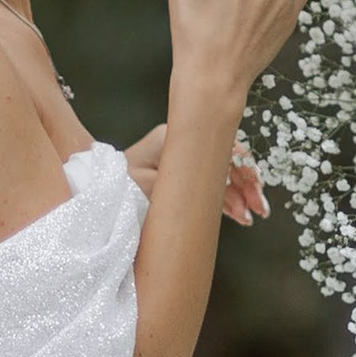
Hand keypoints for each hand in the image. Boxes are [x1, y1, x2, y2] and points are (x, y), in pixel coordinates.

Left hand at [124, 125, 262, 222]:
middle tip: (261, 207)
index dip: (240, 164)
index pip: (216, 146)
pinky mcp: (181, 180)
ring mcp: (183, 163)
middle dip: (246, 184)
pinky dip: (226, 202)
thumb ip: (182, 182)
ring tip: (253, 216)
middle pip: (223, 161)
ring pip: (220, 177)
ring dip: (240, 196)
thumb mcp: (146, 186)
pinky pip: (210, 189)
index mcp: (173, 140)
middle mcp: (182, 148)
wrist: (95, 193)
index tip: (255, 182)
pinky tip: (241, 215)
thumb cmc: (116, 187)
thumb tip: (220, 178)